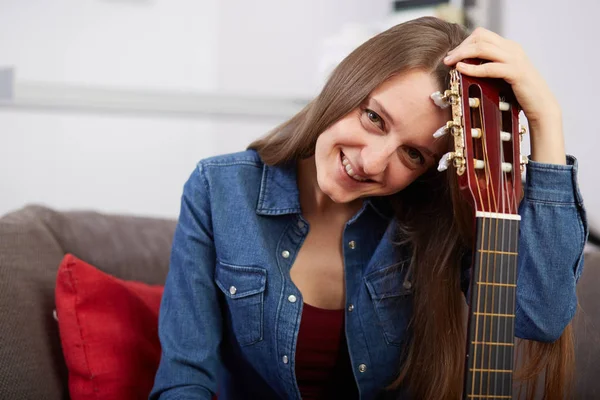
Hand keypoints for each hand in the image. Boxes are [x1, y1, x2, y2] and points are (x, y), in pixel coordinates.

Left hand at [443, 27, 565, 164]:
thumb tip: (465, 65)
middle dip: (460, 47)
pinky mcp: (515, 72)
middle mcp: (512, 49)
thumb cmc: (518, 93)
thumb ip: (489, 66)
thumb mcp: (502, 75)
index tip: (453, 55)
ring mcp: (515, 59)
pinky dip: (473, 68)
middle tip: (448, 59)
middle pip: (480, 37)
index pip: (482, 34)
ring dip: (462, 54)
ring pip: (483, 48)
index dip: (464, 42)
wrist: (541, 105)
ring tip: (450, 63)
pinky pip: (489, 67)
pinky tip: (461, 70)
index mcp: (509, 47)